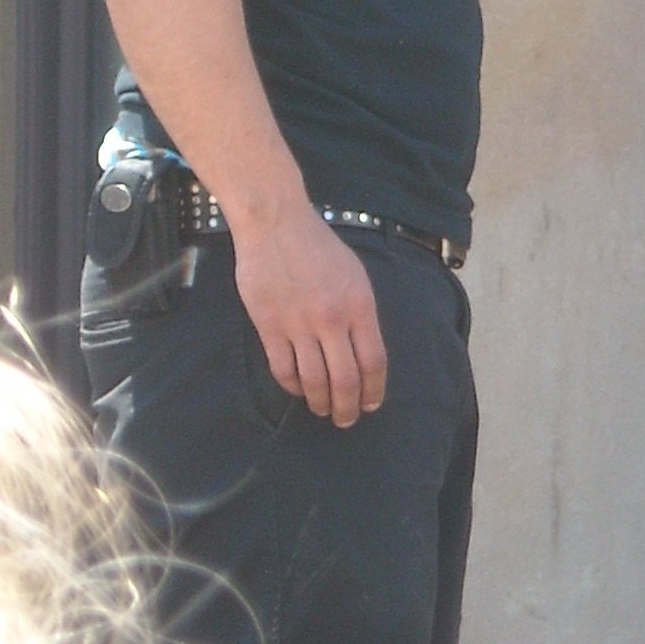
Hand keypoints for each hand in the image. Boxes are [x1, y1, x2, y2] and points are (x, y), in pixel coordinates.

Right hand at [229, 206, 387, 424]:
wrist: (276, 224)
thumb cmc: (319, 247)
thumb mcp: (356, 276)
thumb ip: (361, 314)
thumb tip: (365, 353)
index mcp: (359, 306)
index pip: (374, 361)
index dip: (374, 390)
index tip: (372, 404)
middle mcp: (332, 319)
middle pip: (346, 379)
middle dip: (349, 407)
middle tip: (346, 419)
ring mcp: (299, 324)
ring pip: (314, 380)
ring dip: (320, 402)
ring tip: (322, 409)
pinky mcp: (270, 326)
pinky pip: (283, 369)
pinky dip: (292, 386)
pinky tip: (298, 389)